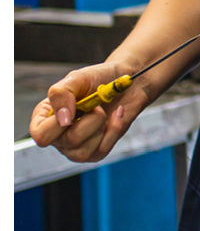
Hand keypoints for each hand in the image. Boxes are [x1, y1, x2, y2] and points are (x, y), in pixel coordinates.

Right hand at [28, 61, 149, 163]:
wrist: (127, 80)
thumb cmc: (99, 78)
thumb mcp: (77, 78)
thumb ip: (61, 94)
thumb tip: (62, 120)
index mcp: (46, 117)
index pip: (41, 135)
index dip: (57, 126)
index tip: (77, 109)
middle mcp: (58, 135)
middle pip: (68, 142)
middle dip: (89, 121)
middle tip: (95, 105)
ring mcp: (76, 145)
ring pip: (82, 153)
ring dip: (100, 127)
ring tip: (103, 110)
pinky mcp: (96, 149)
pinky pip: (101, 151)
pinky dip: (113, 130)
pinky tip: (117, 114)